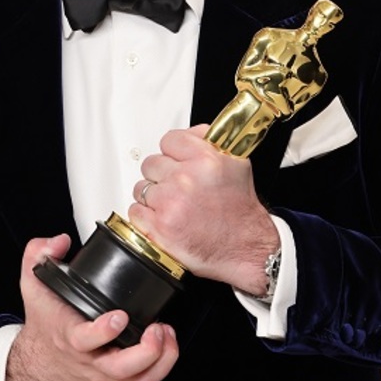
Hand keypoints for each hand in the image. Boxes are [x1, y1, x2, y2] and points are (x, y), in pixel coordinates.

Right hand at [5, 234, 178, 380]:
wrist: (38, 366)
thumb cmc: (44, 327)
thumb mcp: (33, 286)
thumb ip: (40, 256)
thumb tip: (60, 242)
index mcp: (70, 338)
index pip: (86, 341)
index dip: (105, 331)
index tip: (119, 316)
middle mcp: (90, 363)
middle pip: (122, 369)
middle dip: (146, 351)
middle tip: (156, 329)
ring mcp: (105, 378)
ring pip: (141, 380)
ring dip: (161, 358)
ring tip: (166, 333)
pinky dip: (161, 364)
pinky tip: (165, 343)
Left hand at [128, 125, 278, 294]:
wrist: (245, 248)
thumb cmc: (240, 213)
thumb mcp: (237, 165)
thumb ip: (211, 143)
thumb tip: (192, 132)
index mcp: (205, 160)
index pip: (169, 140)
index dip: (172, 152)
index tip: (176, 161)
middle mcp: (185, 179)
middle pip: (151, 164)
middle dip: (162, 176)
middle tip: (178, 189)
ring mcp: (169, 203)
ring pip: (141, 188)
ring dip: (153, 197)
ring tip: (174, 207)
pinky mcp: (158, 227)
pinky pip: (135, 212)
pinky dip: (146, 217)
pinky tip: (165, 220)